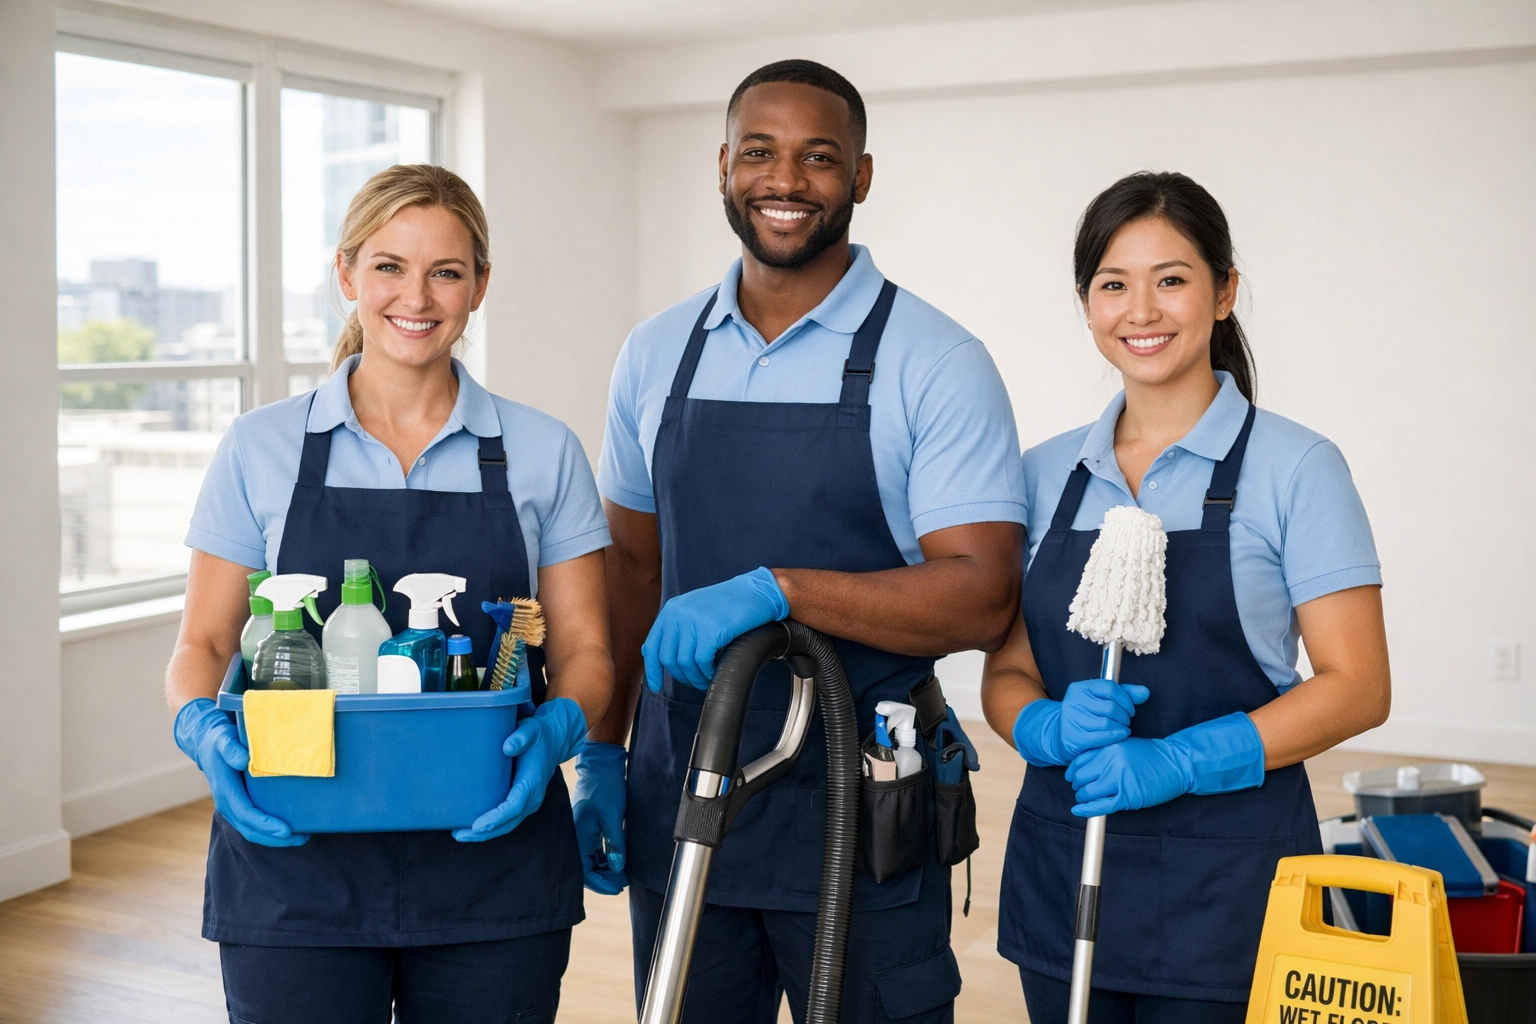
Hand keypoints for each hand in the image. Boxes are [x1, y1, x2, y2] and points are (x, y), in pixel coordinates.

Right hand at [174, 698, 307, 846]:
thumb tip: (243, 760)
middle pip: (250, 829)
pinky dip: (270, 831)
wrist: (207, 744)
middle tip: (303, 838)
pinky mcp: (238, 806)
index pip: (246, 814)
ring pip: (251, 831)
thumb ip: (232, 749)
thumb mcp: (224, 739)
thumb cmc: (219, 741)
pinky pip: (253, 824)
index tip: (286, 830)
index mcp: (225, 791)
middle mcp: (227, 804)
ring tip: (301, 837)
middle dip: (275, 838)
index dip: (265, 824)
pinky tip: (290, 828)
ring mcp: (232, 807)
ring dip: (275, 838)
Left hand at [455, 698, 587, 842]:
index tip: (476, 826)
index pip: (514, 806)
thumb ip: (521, 736)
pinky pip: (507, 820)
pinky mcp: (523, 802)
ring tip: (460, 834)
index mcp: (533, 782)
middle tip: (459, 834)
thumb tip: (507, 747)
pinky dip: (491, 826)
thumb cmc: (538, 735)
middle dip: (485, 832)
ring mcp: (529, 802)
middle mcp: (533, 797)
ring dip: (485, 833)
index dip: (496, 818)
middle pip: (509, 823)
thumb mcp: (531, 729)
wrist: (554, 741)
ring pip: (507, 825)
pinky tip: (472, 826)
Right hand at [571, 742, 627, 894]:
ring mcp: (583, 830)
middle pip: (587, 867)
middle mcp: (578, 835)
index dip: (602, 883)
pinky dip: (606, 857)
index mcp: (579, 835)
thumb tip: (618, 867)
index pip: (586, 870)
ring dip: (606, 868)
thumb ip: (615, 843)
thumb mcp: (613, 816)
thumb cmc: (605, 785)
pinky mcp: (589, 825)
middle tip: (623, 883)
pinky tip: (617, 859)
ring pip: (592, 859)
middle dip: (604, 878)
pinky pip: (595, 848)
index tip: (618, 887)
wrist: (601, 763)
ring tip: (622, 874)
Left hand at [642, 567, 788, 691]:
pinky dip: (709, 672)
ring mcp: (694, 621)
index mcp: (671, 609)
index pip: (652, 646)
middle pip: (668, 659)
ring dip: (697, 676)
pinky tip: (716, 670)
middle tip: (696, 681)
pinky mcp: (711, 630)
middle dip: (682, 676)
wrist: (757, 591)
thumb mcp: (695, 610)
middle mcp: (678, 614)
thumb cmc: (730, 604)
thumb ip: (678, 629)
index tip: (656, 686)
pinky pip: (702, 662)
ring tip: (708, 677)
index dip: (652, 671)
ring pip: (685, 663)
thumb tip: (664, 658)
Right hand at [1010, 679, 1149, 765]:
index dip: (1126, 699)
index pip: (1110, 688)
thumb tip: (1145, 692)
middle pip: (1111, 707)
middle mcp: (1073, 702)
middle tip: (1125, 721)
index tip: (1130, 708)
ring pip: (1108, 723)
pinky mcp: (1074, 737)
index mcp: (1079, 688)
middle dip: (1124, 716)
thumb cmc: (1086, 716)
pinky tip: (1120, 736)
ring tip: (1123, 729)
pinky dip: (1116, 736)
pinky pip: (1102, 737)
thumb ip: (1124, 694)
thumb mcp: (1102, 701)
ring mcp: (1072, 720)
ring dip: (1122, 728)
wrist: (1061, 736)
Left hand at [1066, 712, 1265, 816]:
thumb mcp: (1124, 745)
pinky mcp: (1129, 796)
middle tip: (1081, 789)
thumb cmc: (1151, 756)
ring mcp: (1120, 780)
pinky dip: (1087, 810)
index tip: (1072, 777)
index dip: (1072, 772)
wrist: (1177, 763)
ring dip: (1083, 798)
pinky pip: (1101, 806)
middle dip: (1077, 786)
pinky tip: (1079, 810)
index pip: (1078, 761)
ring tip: (1086, 798)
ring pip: (1088, 792)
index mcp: (1109, 747)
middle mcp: (1112, 761)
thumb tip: (1080, 768)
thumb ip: (1103, 753)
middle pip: (1080, 778)